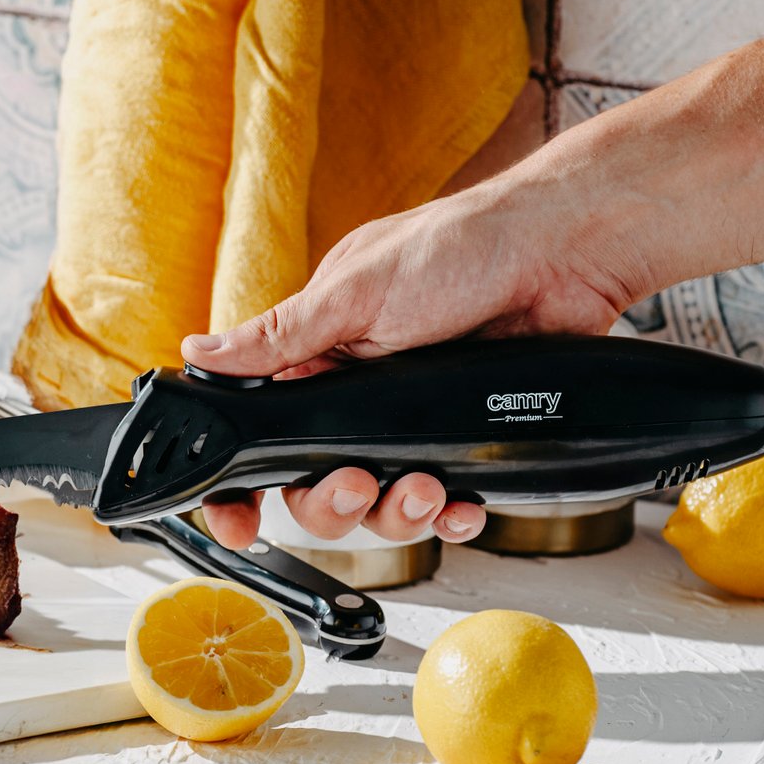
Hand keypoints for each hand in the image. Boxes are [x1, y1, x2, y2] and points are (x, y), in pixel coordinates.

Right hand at [181, 171, 631, 548]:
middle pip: (314, 483)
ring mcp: (412, 417)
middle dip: (333, 498)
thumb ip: (281, 335)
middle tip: (358, 482)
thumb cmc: (462, 245)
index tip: (237, 518)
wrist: (563, 251)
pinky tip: (460, 501)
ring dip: (398, 509)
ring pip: (378, 503)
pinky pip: (443, 502)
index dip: (242, 481)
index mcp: (318, 350)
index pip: (260, 426)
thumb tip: (200, 352)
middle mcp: (358, 390)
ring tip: (425, 485)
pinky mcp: (463, 436)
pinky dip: (451, 513)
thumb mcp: (357, 290)